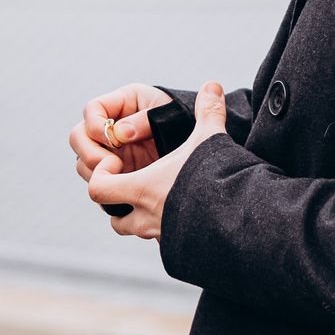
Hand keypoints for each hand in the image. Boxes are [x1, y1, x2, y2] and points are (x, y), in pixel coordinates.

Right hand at [67, 83, 176, 184]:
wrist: (199, 153)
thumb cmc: (185, 126)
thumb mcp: (170, 116)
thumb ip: (146, 120)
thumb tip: (120, 133)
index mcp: (122, 104)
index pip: (92, 110)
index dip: (95, 125)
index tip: (114, 141)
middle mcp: (110, 127)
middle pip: (78, 137)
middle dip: (90, 153)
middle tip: (112, 166)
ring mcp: (109, 152)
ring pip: (83, 162)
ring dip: (95, 172)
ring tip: (122, 177)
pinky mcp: (114, 174)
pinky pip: (97, 182)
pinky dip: (104, 187)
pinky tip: (122, 190)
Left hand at [87, 82, 228, 240]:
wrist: (239, 223)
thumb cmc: (215, 181)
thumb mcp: (210, 140)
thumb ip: (208, 111)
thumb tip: (212, 85)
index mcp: (141, 189)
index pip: (96, 188)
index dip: (101, 174)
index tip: (119, 162)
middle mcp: (144, 217)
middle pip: (110, 212)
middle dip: (116, 197)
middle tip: (134, 179)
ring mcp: (159, 235)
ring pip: (131, 228)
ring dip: (136, 214)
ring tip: (156, 195)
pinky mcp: (176, 248)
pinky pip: (157, 239)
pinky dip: (160, 228)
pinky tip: (179, 213)